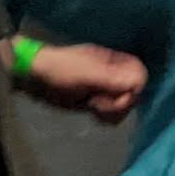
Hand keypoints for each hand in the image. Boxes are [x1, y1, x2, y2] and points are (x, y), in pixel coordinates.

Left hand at [17, 40, 147, 123]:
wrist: (33, 78)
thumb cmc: (57, 70)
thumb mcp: (85, 73)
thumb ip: (113, 77)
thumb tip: (141, 81)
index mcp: (113, 60)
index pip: (140, 76)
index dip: (132, 91)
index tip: (114, 99)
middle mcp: (114, 72)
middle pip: (135, 94)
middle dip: (118, 103)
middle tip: (96, 102)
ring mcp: (106, 86)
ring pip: (126, 105)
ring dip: (111, 111)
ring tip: (91, 106)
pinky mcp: (99, 99)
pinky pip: (114, 113)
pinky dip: (106, 116)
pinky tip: (92, 112)